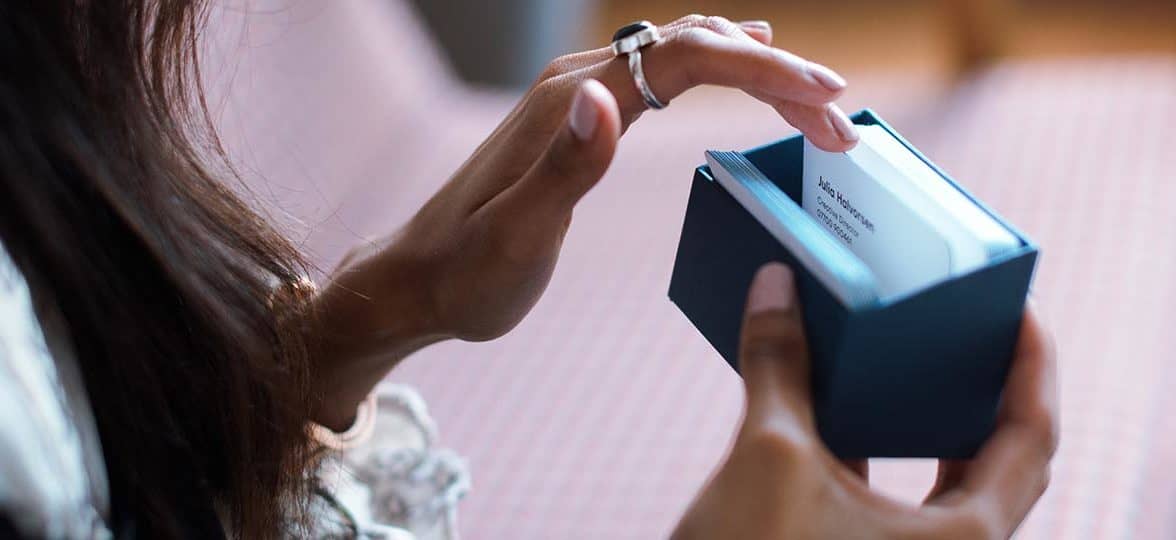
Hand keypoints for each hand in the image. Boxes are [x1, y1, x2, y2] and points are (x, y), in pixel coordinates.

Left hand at [308, 16, 861, 427]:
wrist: (417, 280)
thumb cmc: (465, 273)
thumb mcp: (515, 237)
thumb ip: (564, 168)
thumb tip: (607, 96)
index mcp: (571, 102)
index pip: (687, 57)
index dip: (763, 67)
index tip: (824, 97)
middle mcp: (579, 83)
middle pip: (697, 45)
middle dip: (777, 71)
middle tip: (840, 120)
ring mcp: (579, 96)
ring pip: (685, 54)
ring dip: (756, 69)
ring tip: (815, 105)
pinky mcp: (580, 118)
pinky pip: (665, 74)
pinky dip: (720, 71)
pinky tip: (745, 70)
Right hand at [672, 263, 1057, 538]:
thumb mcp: (769, 457)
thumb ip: (780, 366)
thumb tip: (774, 286)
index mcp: (963, 538)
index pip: (1030, 436)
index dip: (1033, 365)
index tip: (1020, 309)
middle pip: (991, 453)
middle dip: (977, 384)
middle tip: (962, 323)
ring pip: (936, 473)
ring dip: (918, 410)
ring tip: (902, 349)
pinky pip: (883, 489)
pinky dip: (869, 439)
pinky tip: (832, 398)